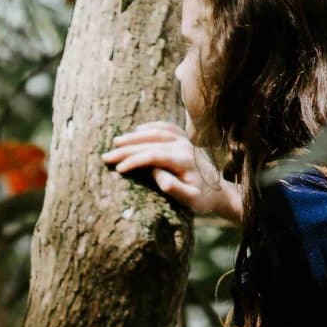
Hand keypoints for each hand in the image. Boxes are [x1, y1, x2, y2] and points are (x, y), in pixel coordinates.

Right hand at [101, 121, 243, 223]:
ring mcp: (185, 141)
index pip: (153, 156)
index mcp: (184, 160)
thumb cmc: (202, 199)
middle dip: (127, 149)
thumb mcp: (190, 199)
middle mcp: (184, 146)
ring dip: (135, 136)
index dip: (135, 161)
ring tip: (116, 142)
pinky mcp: (185, 140)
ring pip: (157, 133)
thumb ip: (174, 188)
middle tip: (107, 156)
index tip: (118, 169)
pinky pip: (167, 128)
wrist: (219, 191)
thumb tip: (156, 176)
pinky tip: (138, 130)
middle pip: (151, 143)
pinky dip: (152, 127)